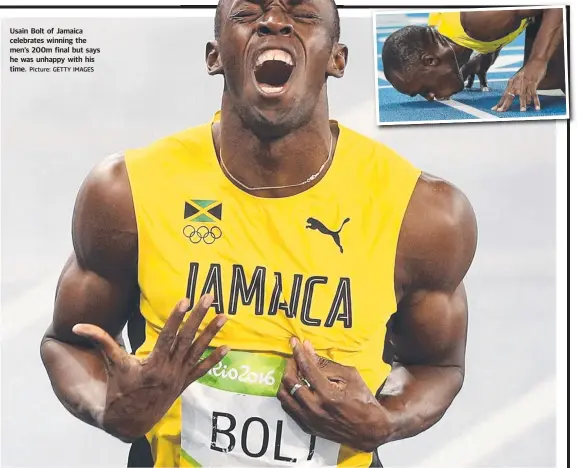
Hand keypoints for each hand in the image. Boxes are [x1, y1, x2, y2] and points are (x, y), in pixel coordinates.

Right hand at [72, 294, 228, 440]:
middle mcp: (170, 370)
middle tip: (210, 297)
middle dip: (199, 316)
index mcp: (153, 364)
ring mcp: (180, 377)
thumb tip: (78, 326)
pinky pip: (203, 370)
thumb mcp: (112, 365)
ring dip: (212, 333)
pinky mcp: (185, 383)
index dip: (176, 317)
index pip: (168, 336)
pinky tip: (228, 347)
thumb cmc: (119, 389)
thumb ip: (100, 341)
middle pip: (187, 338)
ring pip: (199, 351)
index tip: (186, 300)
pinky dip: (215, 359)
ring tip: (224, 315)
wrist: (130, 421)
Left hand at [277, 339, 389, 452]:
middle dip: (290, 364)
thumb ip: (326, 363)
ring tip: (294, 372)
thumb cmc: (362, 399)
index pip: (306, 368)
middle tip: (295, 358)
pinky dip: (289, 394)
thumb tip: (307, 347)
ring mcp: (308, 419)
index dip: (298, 352)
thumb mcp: (349, 376)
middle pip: (290, 381)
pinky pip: (288, 407)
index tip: (294, 342)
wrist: (369, 430)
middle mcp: (314, 408)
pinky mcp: (306, 426)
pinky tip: (297, 387)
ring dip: (286, 380)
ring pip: (284, 396)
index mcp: (327, 394)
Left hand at [492, 58, 547, 111]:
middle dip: (506, 104)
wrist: (536, 61)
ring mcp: (525, 83)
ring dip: (523, 103)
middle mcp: (517, 83)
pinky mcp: (533, 82)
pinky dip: (535, 101)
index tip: (495, 109)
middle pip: (511, 95)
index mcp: (511, 83)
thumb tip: (511, 97)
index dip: (500, 102)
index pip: (504, 95)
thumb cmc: (526, 71)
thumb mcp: (517, 79)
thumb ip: (514, 88)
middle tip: (502, 111)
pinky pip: (534, 93)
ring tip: (522, 111)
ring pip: (523, 95)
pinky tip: (536, 107)